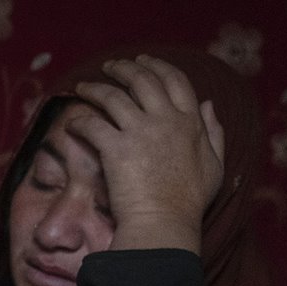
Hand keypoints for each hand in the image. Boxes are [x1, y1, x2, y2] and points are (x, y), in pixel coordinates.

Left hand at [67, 55, 225, 253]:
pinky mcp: (115, 148)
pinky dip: (79, 121)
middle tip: (110, 67)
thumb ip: (214, 132)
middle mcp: (166, 120)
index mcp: (191, 122)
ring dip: (96, 88)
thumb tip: (208, 105)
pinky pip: (92, 124)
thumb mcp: (215, 164)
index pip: (176, 81)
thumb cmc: (189, 202)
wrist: (164, 223)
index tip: (144, 62)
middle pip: (143, 80)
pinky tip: (71, 123)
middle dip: (124, 68)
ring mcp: (139, 132)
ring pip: (113, 96)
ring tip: (83, 86)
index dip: (158, 66)